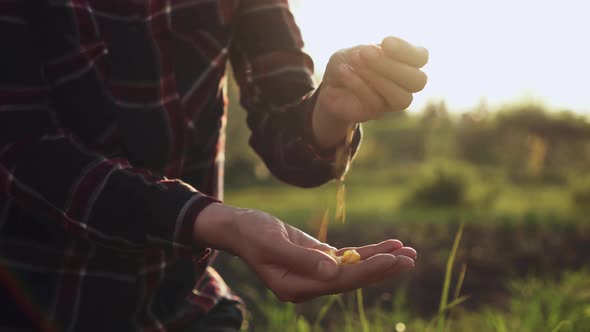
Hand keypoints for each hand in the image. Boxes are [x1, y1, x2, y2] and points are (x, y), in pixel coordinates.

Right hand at [194, 203, 416, 302]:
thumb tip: (334, 271)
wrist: (240, 227)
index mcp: (295, 287)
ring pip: (354, 268)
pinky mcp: (318, 259)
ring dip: (381, 259)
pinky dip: (368, 251)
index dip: (367, 270)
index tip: (392, 259)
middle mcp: (308, 284)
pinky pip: (348, 257)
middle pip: (352, 278)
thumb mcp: (273, 243)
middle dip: (382, 268)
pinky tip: (389, 246)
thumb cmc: (251, 233)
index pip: (339, 281)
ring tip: (409, 252)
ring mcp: (315, 273)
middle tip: (411, 257)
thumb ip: (302, 259)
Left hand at [312, 36, 428, 148]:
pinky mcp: (376, 113)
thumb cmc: (350, 62)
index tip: (385, 42)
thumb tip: (381, 52)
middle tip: (365, 51)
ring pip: (400, 97)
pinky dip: (358, 84)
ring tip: (354, 58)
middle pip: (417, 81)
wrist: (331, 85)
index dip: (406, 50)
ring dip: (377, 77)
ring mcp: (393, 102)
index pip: (421, 57)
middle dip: (391, 65)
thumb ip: (374, 51)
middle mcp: (406, 85)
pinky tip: (343, 70)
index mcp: (408, 63)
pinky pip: (374, 102)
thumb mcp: (358, 50)